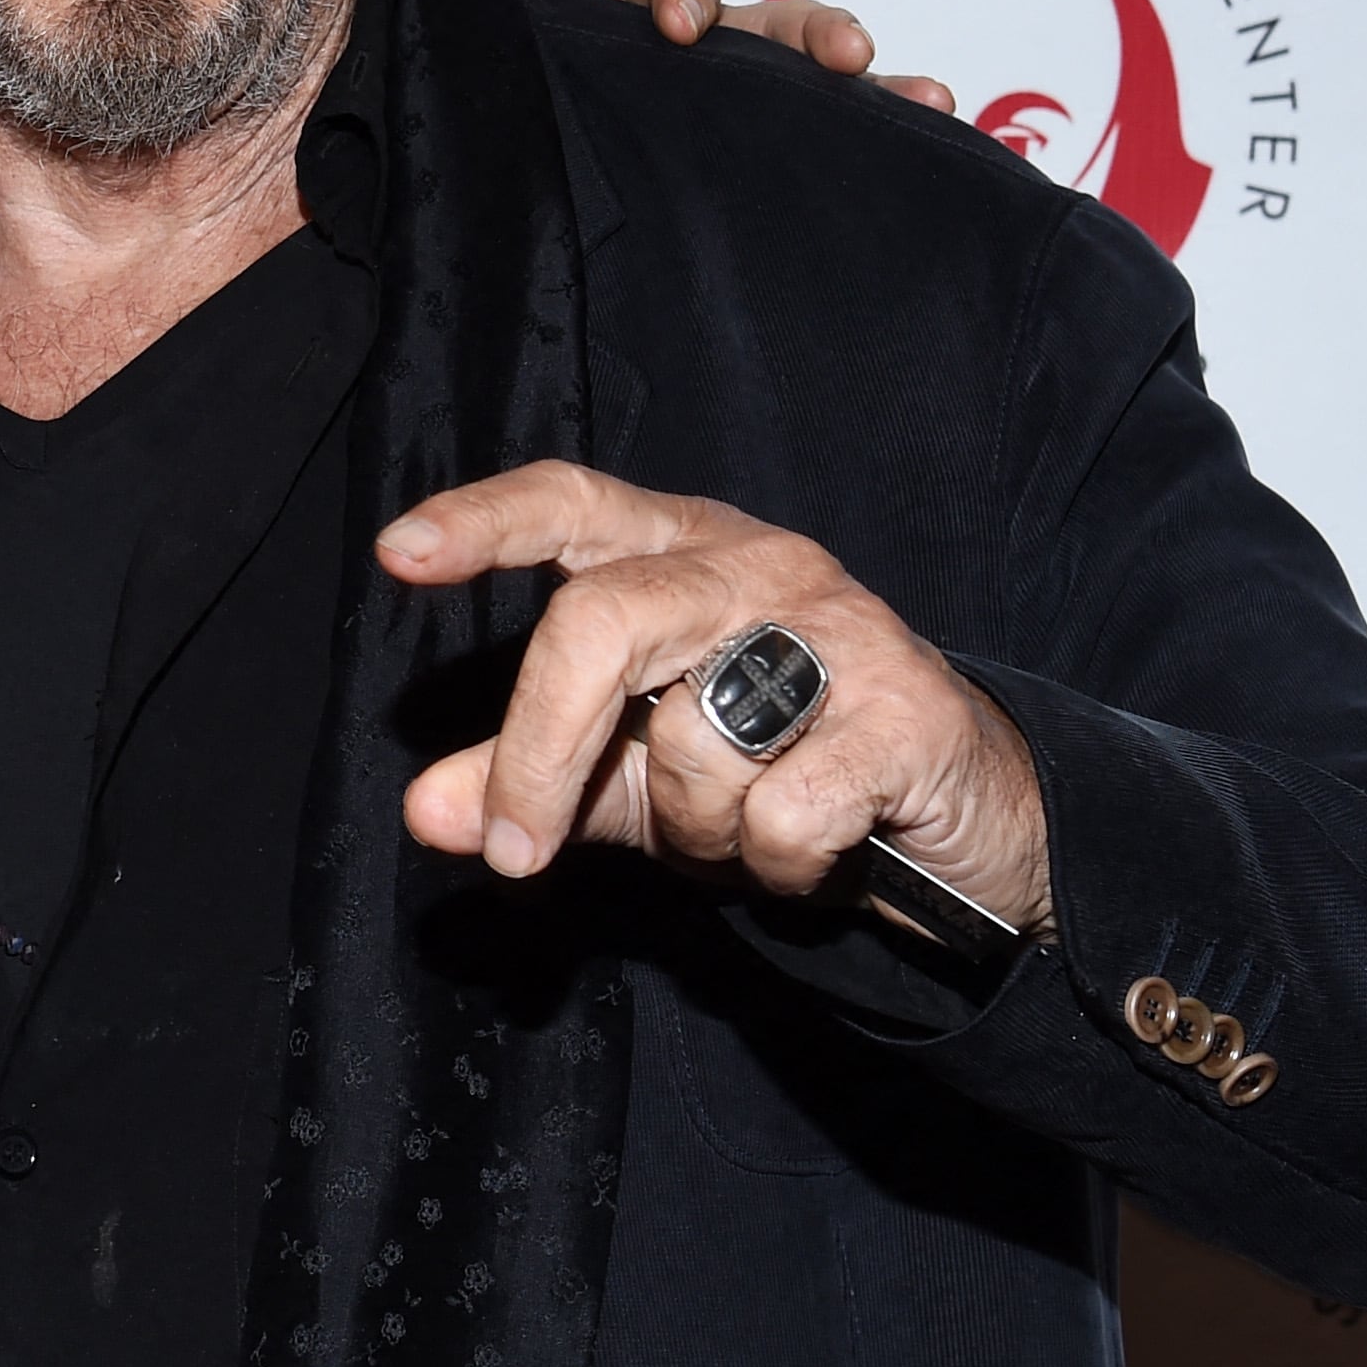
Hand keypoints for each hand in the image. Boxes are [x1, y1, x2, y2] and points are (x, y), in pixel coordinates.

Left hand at [378, 461, 1049, 935]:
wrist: (968, 824)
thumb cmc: (785, 775)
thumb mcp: (640, 777)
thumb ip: (534, 783)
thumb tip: (426, 811)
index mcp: (680, 553)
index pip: (569, 502)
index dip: (483, 521)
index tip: (398, 555)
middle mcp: (755, 565)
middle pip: (601, 620)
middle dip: (540, 747)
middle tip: (515, 853)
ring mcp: (841, 629)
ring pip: (695, 737)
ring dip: (699, 829)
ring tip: (750, 827)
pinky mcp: (908, 712)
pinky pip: (782, 813)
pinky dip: (779, 864)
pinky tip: (822, 847)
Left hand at [483, 0, 955, 115]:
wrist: (465, 141)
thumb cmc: (484, 52)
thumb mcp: (483, 2)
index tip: (683, 26)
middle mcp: (683, 38)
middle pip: (762, 22)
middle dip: (811, 31)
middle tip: (852, 55)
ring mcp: (712, 92)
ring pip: (798, 77)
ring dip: (866, 83)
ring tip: (928, 99)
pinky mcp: (724, 146)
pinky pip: (804, 139)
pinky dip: (873, 126)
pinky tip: (935, 143)